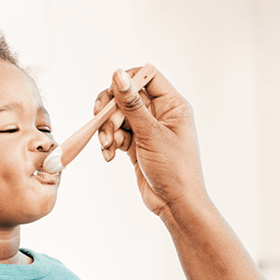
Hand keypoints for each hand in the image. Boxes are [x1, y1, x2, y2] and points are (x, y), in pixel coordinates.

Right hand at [94, 66, 206, 217]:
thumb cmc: (175, 170)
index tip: (113, 95)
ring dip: (108, 129)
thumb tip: (118, 75)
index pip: (147, 76)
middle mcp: (160, 113)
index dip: (127, 81)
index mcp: (172, 105)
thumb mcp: (151, 134)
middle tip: (104, 123)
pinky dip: (110, 142)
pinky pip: (117, 134)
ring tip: (108, 146)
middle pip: (127, 95)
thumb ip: (132, 104)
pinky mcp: (137, 144)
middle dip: (111, 110)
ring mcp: (147, 129)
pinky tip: (110, 156)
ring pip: (118, 116)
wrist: (175, 204)